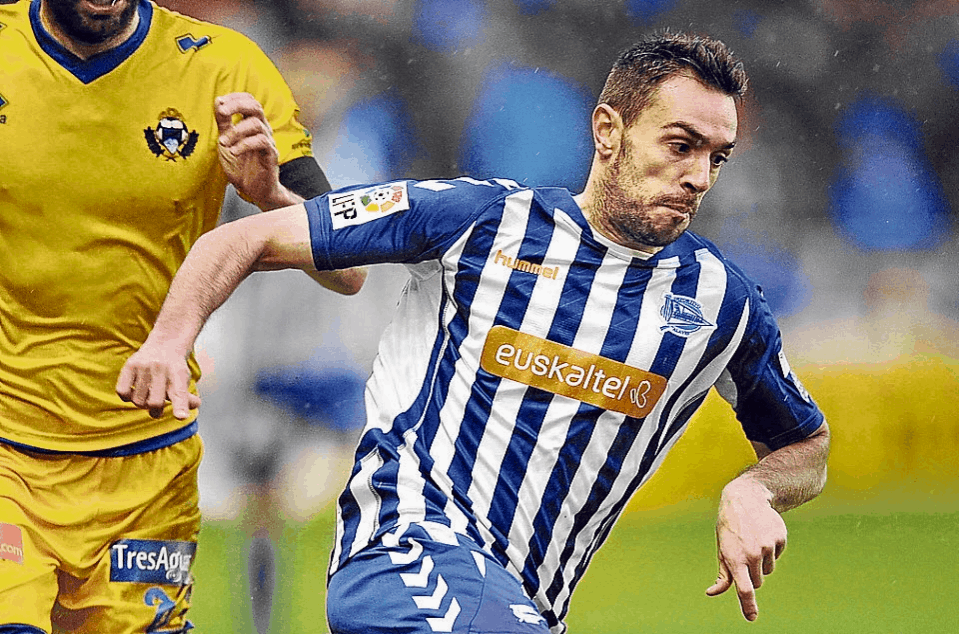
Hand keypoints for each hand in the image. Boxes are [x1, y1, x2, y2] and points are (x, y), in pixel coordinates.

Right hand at [116, 343, 200, 419]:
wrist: (165, 345)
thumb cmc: (174, 370)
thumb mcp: (184, 382)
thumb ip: (186, 399)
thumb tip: (186, 413)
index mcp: (179, 375)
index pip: (179, 393)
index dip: (180, 406)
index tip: (181, 416)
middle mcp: (161, 369)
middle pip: (155, 403)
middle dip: (155, 410)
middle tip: (156, 407)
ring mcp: (145, 366)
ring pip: (138, 400)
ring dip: (141, 404)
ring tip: (146, 395)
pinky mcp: (130, 365)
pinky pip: (123, 392)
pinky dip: (127, 397)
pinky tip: (134, 391)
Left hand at [215, 92, 289, 208]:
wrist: (253, 190)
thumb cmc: (242, 167)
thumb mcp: (226, 141)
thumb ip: (223, 123)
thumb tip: (219, 102)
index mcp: (252, 124)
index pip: (249, 100)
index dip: (234, 97)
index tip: (219, 102)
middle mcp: (262, 130)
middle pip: (256, 106)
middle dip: (237, 105)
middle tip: (222, 112)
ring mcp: (268, 141)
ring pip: (256, 124)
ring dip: (236, 131)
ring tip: (223, 143)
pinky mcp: (271, 155)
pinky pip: (261, 142)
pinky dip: (244, 145)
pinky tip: (234, 151)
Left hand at [705, 478, 786, 621]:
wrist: (745, 499)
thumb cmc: (729, 528)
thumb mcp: (722, 549)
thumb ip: (722, 575)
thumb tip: (711, 592)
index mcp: (734, 558)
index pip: (743, 588)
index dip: (747, 605)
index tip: (751, 618)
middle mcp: (752, 554)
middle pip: (758, 582)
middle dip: (752, 573)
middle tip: (743, 553)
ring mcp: (767, 546)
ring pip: (769, 570)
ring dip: (762, 561)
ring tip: (752, 541)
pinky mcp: (780, 539)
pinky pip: (777, 555)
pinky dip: (771, 549)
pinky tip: (762, 534)